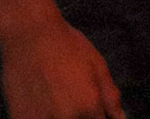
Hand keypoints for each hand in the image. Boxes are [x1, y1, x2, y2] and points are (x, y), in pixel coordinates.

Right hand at [0, 16, 125, 118]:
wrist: (30, 37)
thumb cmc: (68, 47)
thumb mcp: (98, 67)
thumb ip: (110, 97)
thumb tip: (119, 118)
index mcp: (90, 107)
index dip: (98, 116)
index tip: (93, 109)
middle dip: (80, 115)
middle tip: (70, 94)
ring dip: (60, 115)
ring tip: (55, 95)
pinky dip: (42, 115)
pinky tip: (41, 101)